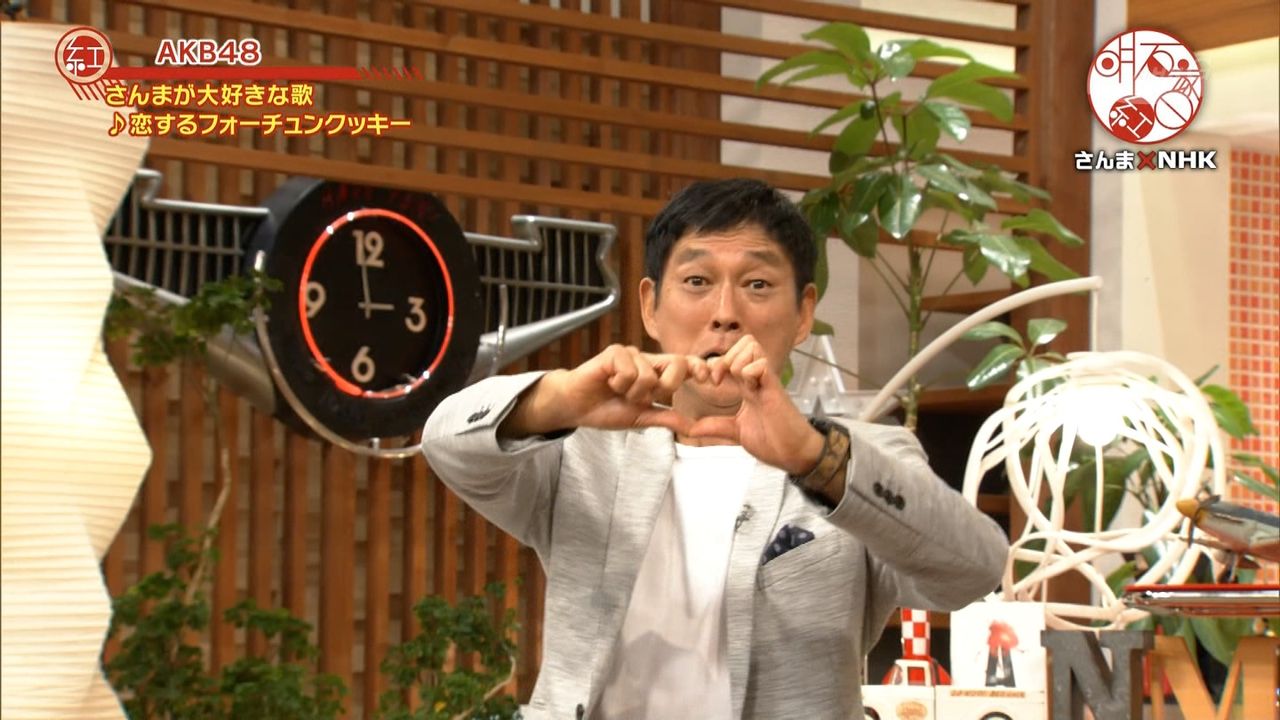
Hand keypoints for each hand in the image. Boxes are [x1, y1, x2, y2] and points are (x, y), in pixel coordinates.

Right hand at [501, 344, 709, 437]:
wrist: (575, 407)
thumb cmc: (606, 409)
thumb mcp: (641, 418)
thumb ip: (666, 418)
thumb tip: (693, 427)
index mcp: (656, 373)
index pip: (685, 365)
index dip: (700, 368)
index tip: (711, 380)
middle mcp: (647, 360)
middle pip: (676, 364)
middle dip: (664, 387)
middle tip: (641, 398)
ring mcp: (631, 354)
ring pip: (650, 375)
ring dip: (633, 392)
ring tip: (617, 392)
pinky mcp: (614, 352)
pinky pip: (630, 370)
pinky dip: (619, 384)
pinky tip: (608, 383)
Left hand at [686, 336, 824, 474]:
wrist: (794, 453)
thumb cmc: (772, 441)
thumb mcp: (734, 432)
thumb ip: (712, 426)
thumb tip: (688, 428)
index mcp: (747, 386)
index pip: (729, 358)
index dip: (714, 365)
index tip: (707, 383)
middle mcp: (757, 378)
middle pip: (743, 343)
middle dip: (723, 357)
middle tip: (717, 380)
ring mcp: (767, 381)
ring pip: (751, 346)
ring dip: (736, 361)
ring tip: (733, 382)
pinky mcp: (775, 388)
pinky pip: (761, 364)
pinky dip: (749, 371)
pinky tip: (747, 387)